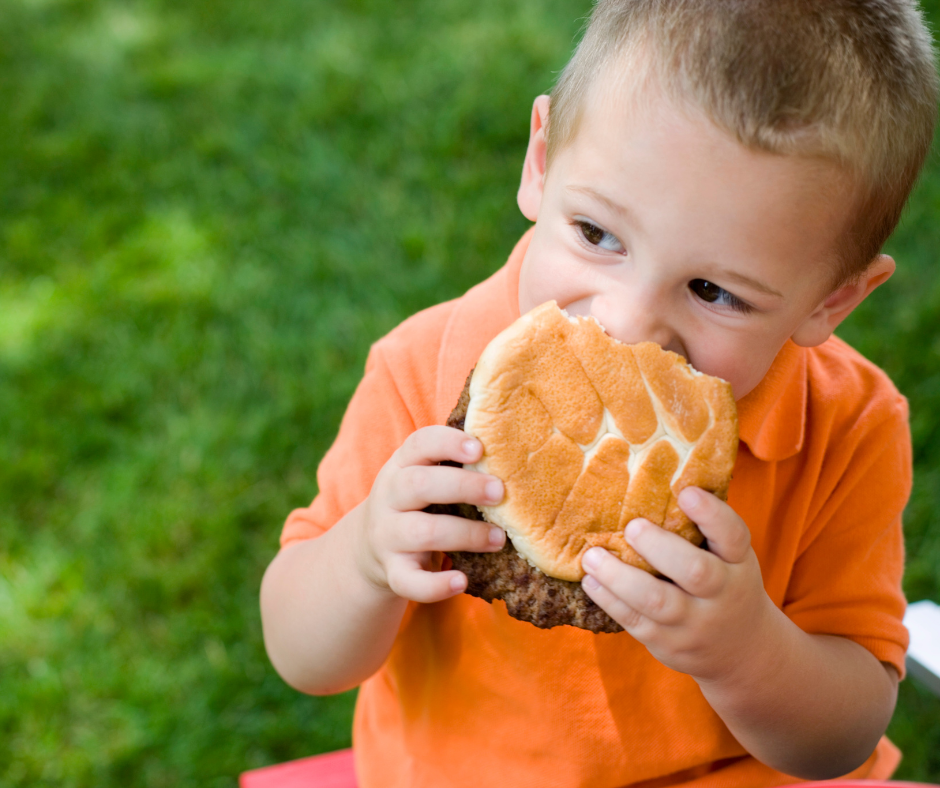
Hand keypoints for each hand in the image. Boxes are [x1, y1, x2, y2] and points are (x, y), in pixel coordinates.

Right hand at [355, 426, 505, 603]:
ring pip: (422, 532)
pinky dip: (435, 586)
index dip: (448, 443)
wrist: (367, 549)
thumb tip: (514, 452)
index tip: (479, 448)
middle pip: (419, 485)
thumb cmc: (415, 503)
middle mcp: (389, 497)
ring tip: (498, 538)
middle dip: (462, 487)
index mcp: (402, 466)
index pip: (419, 444)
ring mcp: (388, 536)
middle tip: (500, 492)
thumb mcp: (422, 476)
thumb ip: (454, 464)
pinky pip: (409, 582)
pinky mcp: (391, 572)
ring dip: (465, 535)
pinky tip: (462, 581)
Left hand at [580, 487, 774, 682]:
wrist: (741, 652)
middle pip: (696, 572)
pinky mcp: (668, 644)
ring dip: (619, 577)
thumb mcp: (730, 558)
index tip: (687, 492)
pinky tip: (591, 581)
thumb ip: (703, 529)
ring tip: (592, 556)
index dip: (711, 514)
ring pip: (657, 602)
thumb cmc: (725, 584)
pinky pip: (635, 622)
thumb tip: (655, 477)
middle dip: (660, 548)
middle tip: (632, 526)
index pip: (733, 536)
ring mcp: (695, 624)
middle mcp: (722, 594)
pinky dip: (609, 600)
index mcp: (739, 563)